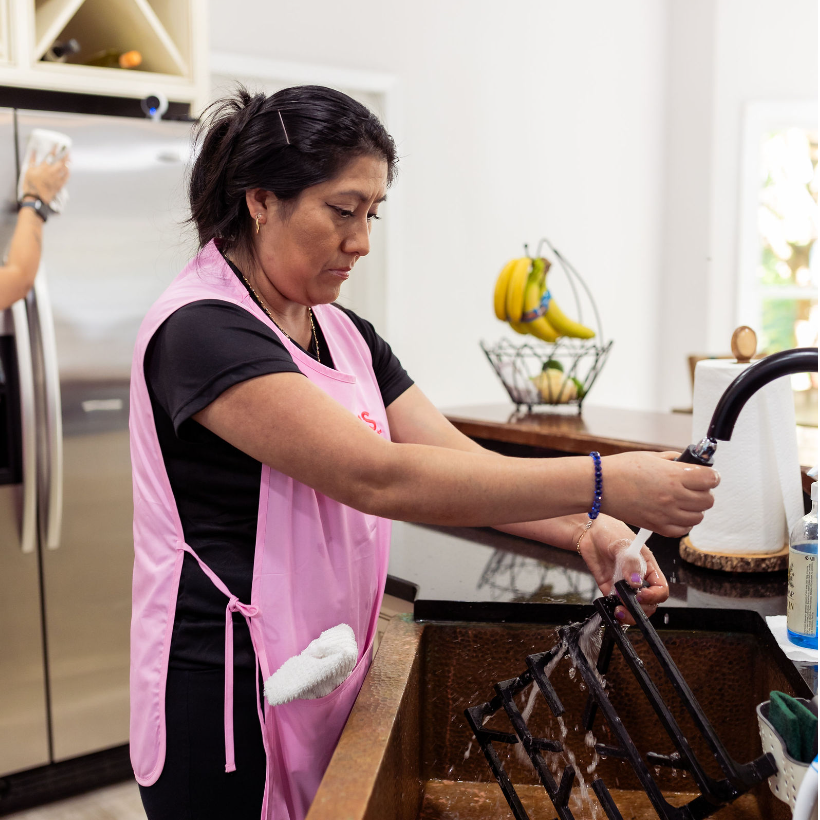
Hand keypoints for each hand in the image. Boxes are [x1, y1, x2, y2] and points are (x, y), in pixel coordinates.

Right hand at [23, 148, 69, 205]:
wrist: (35, 197)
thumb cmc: (30, 183)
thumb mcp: (28, 170)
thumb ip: (32, 160)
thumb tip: (33, 151)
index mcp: (44, 167)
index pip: (51, 155)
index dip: (55, 149)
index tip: (58, 144)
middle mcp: (52, 172)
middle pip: (61, 162)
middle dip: (65, 155)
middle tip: (68, 151)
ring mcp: (57, 179)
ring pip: (65, 170)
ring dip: (68, 164)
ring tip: (70, 159)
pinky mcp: (59, 186)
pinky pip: (66, 178)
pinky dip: (68, 173)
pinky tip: (69, 170)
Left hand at [577, 515, 668, 624]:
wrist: (590, 533)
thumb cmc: (612, 532)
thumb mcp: (623, 544)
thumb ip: (630, 562)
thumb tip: (636, 581)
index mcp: (649, 569)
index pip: (660, 589)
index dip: (654, 596)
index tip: (641, 596)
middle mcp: (639, 580)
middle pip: (649, 604)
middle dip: (640, 609)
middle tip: (626, 604)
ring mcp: (624, 587)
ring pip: (633, 609)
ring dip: (628, 615)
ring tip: (617, 611)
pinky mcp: (609, 590)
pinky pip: (614, 605)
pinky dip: (612, 611)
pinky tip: (608, 610)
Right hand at [600, 451, 718, 537]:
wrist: (600, 486)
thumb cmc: (621, 468)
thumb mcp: (651, 456)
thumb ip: (673, 460)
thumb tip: (688, 463)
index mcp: (675, 476)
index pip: (711, 479)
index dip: (712, 476)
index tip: (707, 475)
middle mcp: (674, 496)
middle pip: (708, 500)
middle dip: (704, 492)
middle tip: (694, 487)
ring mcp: (666, 514)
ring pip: (698, 517)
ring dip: (695, 509)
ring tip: (683, 501)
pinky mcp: (657, 526)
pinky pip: (682, 530)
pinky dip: (683, 523)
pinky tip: (675, 514)